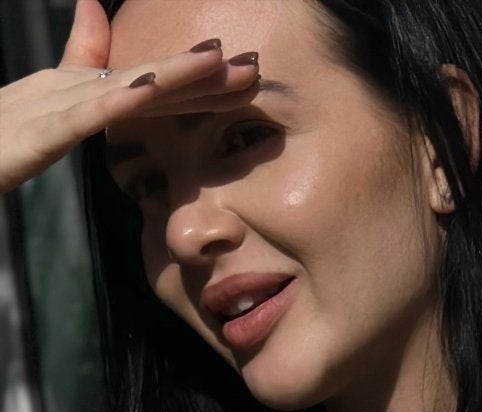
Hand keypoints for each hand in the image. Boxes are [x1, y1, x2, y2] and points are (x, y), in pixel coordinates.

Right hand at [0, 0, 260, 197]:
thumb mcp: (33, 117)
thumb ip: (64, 68)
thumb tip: (89, 14)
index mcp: (67, 100)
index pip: (142, 90)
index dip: (191, 82)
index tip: (241, 79)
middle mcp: (62, 96)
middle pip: (142, 82)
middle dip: (198, 76)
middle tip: (253, 68)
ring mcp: (47, 111)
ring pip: (121, 89)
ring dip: (171, 76)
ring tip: (217, 63)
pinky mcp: (34, 133)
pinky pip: (79, 115)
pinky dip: (115, 101)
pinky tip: (150, 92)